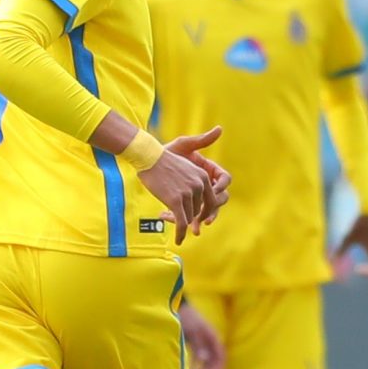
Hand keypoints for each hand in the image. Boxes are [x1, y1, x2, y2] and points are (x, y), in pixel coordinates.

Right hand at [138, 125, 226, 241]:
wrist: (147, 157)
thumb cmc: (162, 154)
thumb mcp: (185, 147)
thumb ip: (203, 143)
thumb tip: (221, 128)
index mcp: (202, 175)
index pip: (209, 201)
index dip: (203, 211)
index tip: (196, 218)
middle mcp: (199, 184)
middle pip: (198, 210)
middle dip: (188, 216)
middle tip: (173, 217)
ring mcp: (189, 193)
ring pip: (188, 217)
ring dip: (177, 222)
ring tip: (164, 216)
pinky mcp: (177, 201)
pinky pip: (182, 222)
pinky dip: (180, 233)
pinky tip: (178, 240)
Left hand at [179, 301, 224, 368]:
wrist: (177, 307)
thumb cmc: (186, 316)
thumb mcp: (192, 330)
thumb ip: (198, 343)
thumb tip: (204, 358)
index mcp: (213, 337)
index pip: (220, 356)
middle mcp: (211, 342)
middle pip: (215, 361)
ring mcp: (204, 344)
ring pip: (209, 362)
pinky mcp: (197, 345)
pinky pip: (201, 360)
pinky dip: (198, 368)